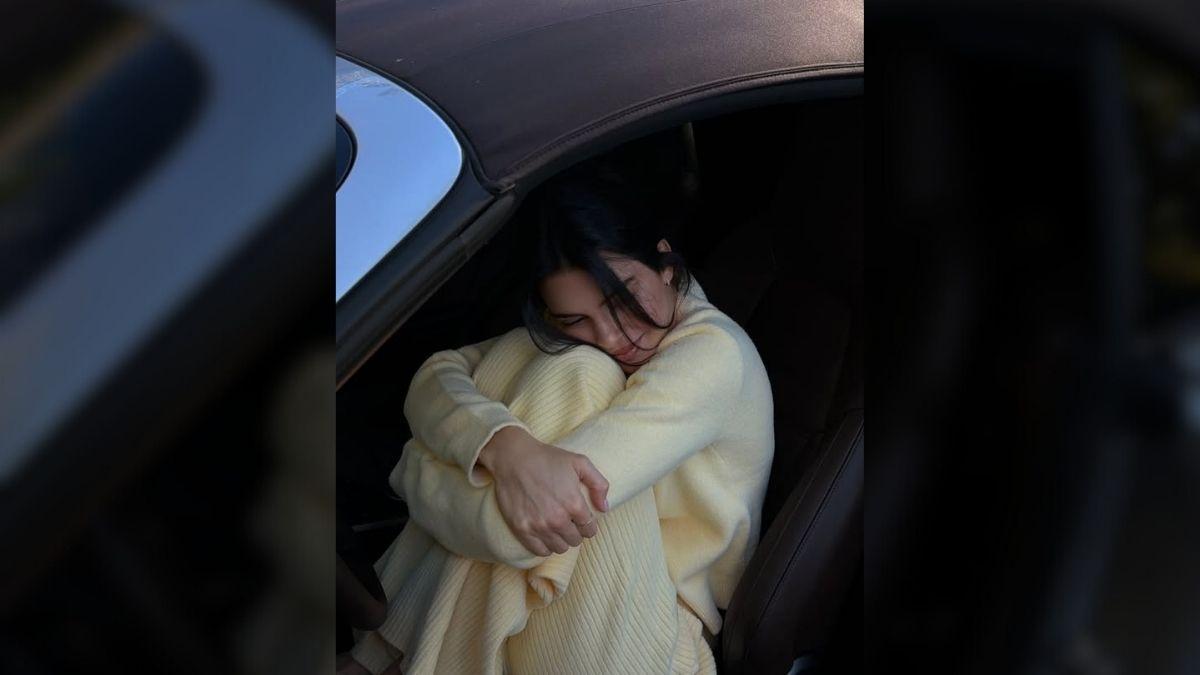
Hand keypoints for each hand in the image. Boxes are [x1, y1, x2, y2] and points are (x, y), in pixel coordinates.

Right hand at [478, 426, 609, 556]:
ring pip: (559, 548)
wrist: (513, 458)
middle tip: (569, 521)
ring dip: (561, 540)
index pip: (590, 529)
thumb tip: (604, 508)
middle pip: (575, 540)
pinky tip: (545, 534)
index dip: (588, 525)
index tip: (582, 520)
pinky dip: (545, 546)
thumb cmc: (547, 458)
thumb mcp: (580, 462)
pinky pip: (540, 551)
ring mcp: (538, 526)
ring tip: (557, 527)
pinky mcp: (521, 529)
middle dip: (575, 532)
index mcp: (574, 503)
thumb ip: (599, 484)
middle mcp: (557, 519)